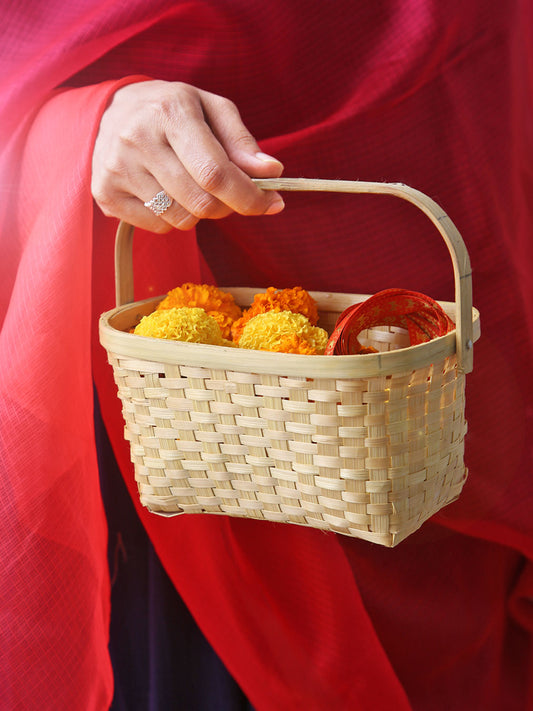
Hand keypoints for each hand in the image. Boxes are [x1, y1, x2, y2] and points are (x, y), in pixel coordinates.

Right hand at [91, 80, 284, 231]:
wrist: (111, 110)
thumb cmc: (171, 111)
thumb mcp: (211, 109)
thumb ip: (242, 142)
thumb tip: (272, 172)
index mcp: (169, 112)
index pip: (215, 172)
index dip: (249, 196)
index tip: (272, 203)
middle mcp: (137, 139)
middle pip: (201, 203)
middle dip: (228, 206)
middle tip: (230, 195)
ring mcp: (116, 169)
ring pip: (181, 219)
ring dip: (199, 212)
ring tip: (191, 186)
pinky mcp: (105, 194)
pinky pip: (159, 227)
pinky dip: (173, 218)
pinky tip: (166, 192)